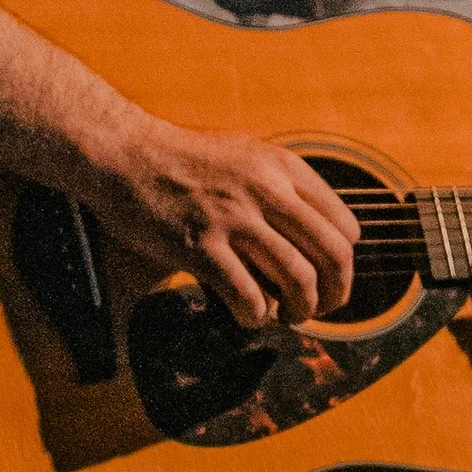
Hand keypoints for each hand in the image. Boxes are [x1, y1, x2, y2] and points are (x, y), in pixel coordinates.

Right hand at [84, 109, 360, 328]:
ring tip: (284, 315)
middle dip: (334, 296)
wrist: (125, 154)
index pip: (345, 227)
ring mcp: (233, 217)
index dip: (342, 264)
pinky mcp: (200, 246)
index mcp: (283, 167)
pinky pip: (249, 298)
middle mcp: (266, 188)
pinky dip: (256, 316)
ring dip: (299, 311)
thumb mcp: (247, 156)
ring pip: (298, 280)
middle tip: (317, 310)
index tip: (326, 280)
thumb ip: (283, 187)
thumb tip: (319, 238)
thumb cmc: (185, 162)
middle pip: (333, 256)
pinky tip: (246, 312)